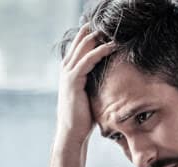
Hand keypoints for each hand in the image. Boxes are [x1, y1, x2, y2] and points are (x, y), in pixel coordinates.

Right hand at [56, 23, 115, 144]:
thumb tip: (110, 79)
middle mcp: (66, 70)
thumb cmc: (83, 117)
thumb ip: (94, 84)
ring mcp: (68, 74)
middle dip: (92, 32)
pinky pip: (87, 60)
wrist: (72, 132)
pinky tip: (110, 46)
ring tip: (111, 31)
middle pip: (79, 43)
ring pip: (83, 48)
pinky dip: (99, 51)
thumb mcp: (89, 95)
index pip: (79, 48)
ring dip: (97, 38)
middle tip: (107, 24)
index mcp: (69, 72)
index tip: (104, 30)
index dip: (89, 37)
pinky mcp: (73, 81)